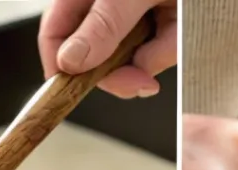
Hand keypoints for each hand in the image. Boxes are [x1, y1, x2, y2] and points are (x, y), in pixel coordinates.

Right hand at [38, 0, 176, 98]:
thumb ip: (104, 23)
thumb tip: (70, 61)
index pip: (57, 31)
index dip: (60, 65)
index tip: (73, 92)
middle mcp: (109, 3)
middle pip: (94, 55)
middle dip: (119, 70)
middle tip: (140, 83)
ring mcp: (137, 15)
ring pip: (132, 58)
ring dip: (154, 53)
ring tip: (174, 23)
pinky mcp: (164, 26)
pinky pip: (160, 52)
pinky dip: (172, 46)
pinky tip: (180, 23)